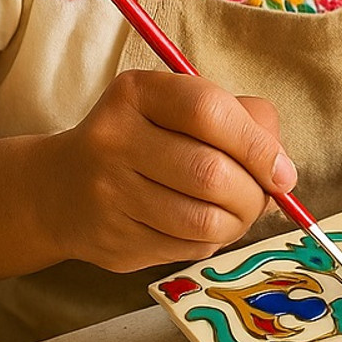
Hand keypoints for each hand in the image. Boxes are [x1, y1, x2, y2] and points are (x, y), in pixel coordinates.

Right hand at [36, 70, 294, 272]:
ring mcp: (108, 193)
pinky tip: (206, 227)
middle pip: (210, 172)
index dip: (258, 145)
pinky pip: (186, 248)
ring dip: (238, 222)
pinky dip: (212, 241)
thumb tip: (280, 169)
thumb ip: (239, 119)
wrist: (59, 188)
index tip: (282, 171)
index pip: (209, 111)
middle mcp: (114, 139)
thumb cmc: (143, 139)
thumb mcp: (180, 108)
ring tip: (238, 213)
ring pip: (202, 219)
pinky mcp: (113, 240)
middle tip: (263, 197)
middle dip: (254, 192)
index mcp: (137, 93)